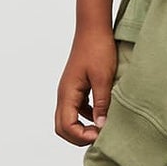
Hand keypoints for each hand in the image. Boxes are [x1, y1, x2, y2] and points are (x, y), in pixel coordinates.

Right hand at [55, 26, 119, 146]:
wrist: (93, 28)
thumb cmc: (98, 49)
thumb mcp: (103, 78)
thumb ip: (102, 103)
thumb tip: (100, 126)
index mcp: (67, 93)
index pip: (66, 126)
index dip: (82, 136)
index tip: (101, 134)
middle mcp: (64, 94)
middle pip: (62, 127)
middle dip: (79, 136)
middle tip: (100, 135)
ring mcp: (69, 91)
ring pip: (68, 119)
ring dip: (82, 127)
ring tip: (102, 127)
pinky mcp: (76, 87)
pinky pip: (77, 109)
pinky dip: (87, 116)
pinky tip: (102, 113)